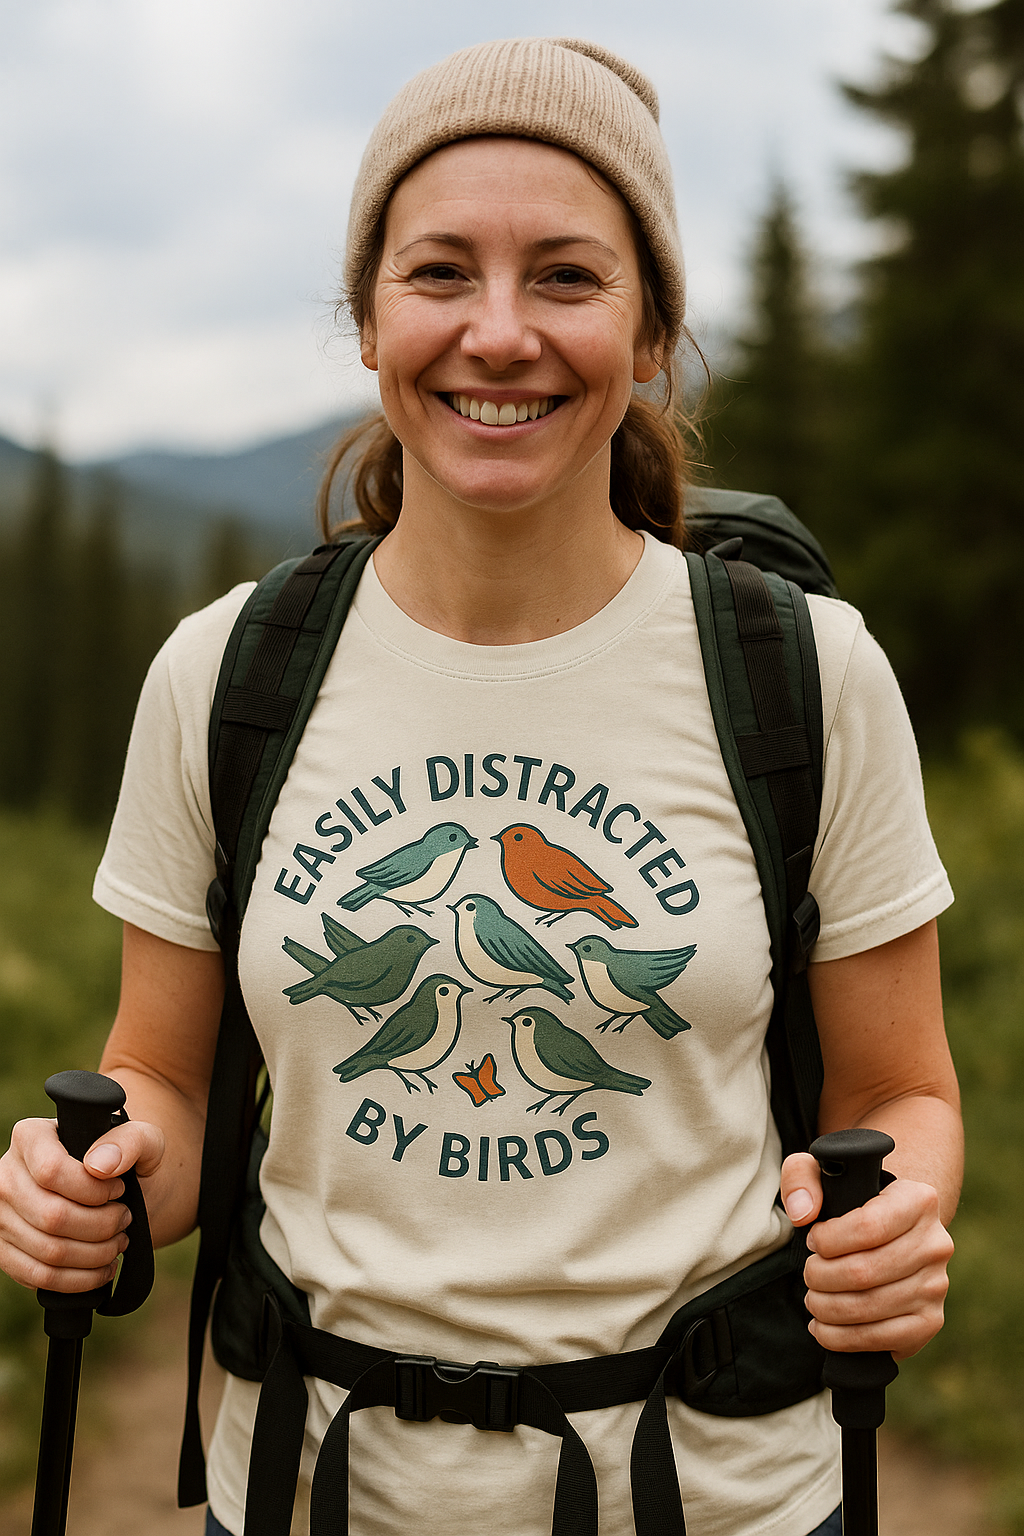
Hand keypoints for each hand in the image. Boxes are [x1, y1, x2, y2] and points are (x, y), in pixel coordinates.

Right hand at [0, 1115, 163, 1293]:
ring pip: (48, 1251)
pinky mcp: (6, 1252)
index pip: (52, 1171)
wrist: (115, 1192)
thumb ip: (130, 1141)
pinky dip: (80, 1279)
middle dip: (101, 1225)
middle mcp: (6, 1175)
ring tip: (118, 1242)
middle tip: (124, 1219)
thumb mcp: (143, 1138)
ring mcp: (2, 1216)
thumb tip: (100, 1166)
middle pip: (52, 1216)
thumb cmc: (127, 1161)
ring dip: (95, 1254)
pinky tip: (103, 1268)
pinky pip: (40, 1277)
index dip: (92, 1190)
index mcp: (31, 1138)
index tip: (118, 1189)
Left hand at [781, 1151, 953, 1359]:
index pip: (868, 1227)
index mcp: (919, 1200)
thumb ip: (802, 1178)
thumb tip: (802, 1213)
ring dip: (827, 1308)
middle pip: (864, 1272)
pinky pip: (881, 1339)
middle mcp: (936, 1243)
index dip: (828, 1240)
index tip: (813, 1241)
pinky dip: (842, 1338)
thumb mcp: (823, 1173)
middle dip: (821, 1278)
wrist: (893, 1234)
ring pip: (869, 1308)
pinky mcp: (930, 1321)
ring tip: (813, 1299)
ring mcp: (937, 1286)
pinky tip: (824, 1327)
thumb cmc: (852, 1202)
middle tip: (809, 1274)